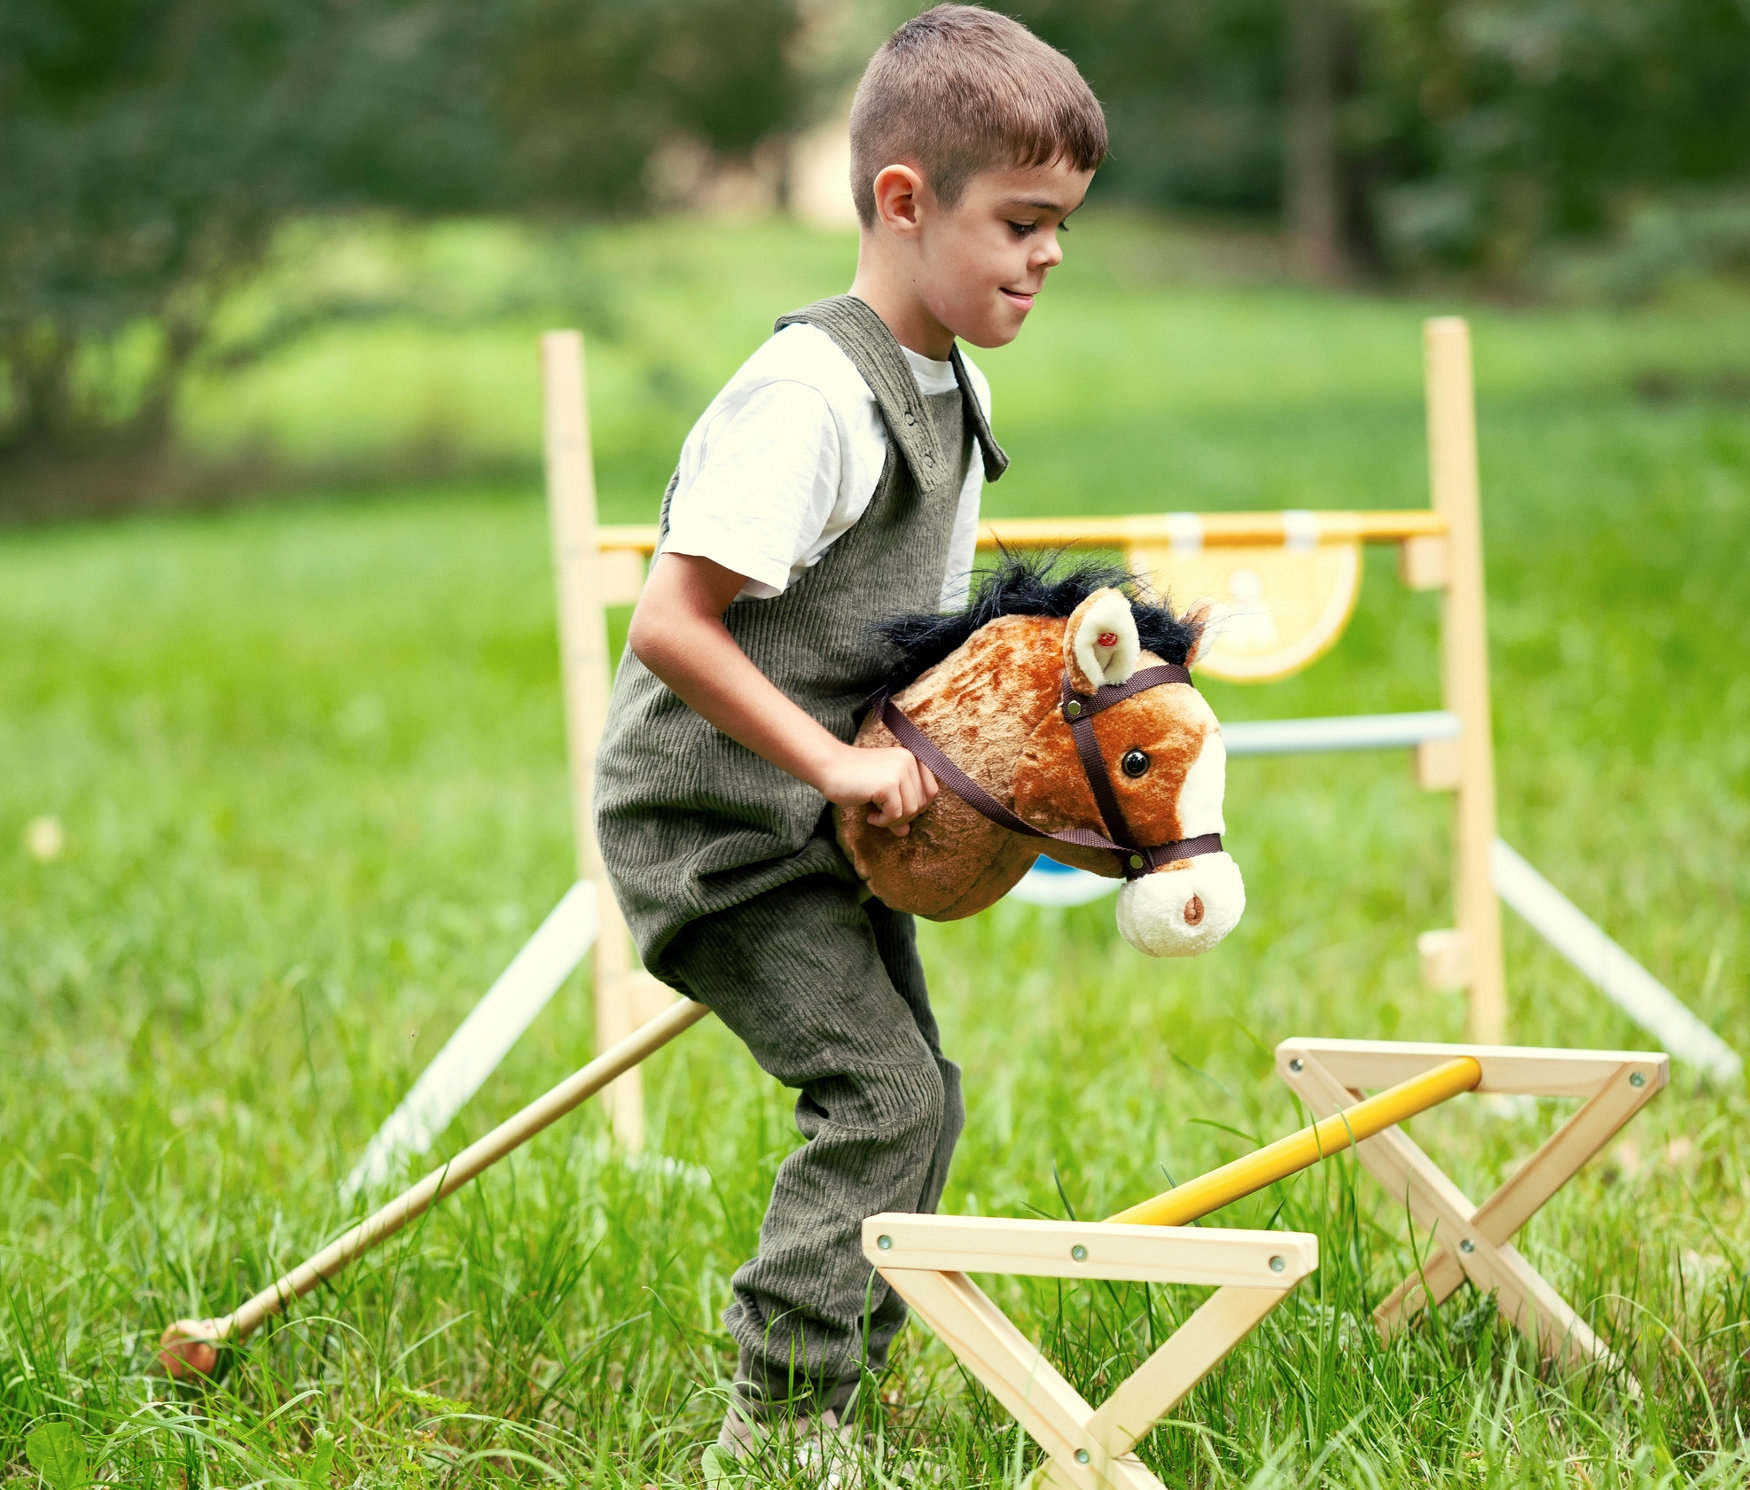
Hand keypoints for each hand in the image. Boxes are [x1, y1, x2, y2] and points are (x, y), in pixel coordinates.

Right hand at [818, 744, 937, 835]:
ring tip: (876, 816)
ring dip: (893, 821)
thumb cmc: (853, 778)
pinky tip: (870, 816)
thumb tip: (905, 832)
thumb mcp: (882, 793)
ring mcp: (899, 771)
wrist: (828, 766)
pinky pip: (896, 814)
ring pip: (911, 811)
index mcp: (911, 758)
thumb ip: (898, 808)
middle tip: (884, 817)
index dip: (917, 807)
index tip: (896, 811)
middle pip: (922, 804)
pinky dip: (883, 821)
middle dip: (904, 817)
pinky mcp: (888, 784)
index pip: (931, 791)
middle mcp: (909, 761)